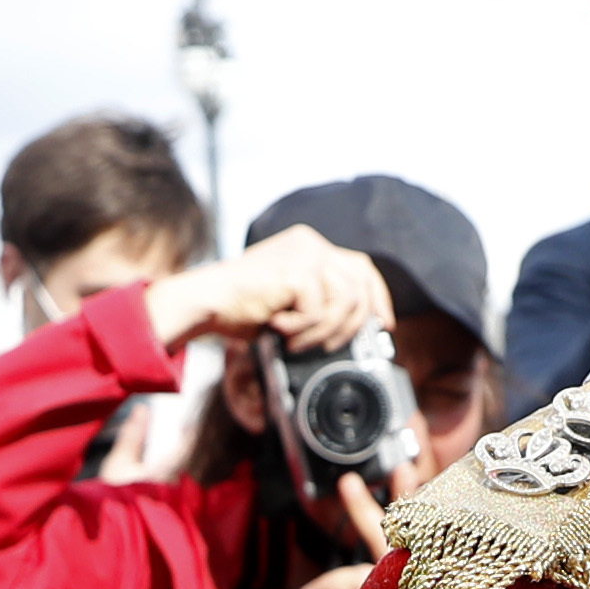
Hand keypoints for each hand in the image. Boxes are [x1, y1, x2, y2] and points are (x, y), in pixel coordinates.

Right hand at [144, 226, 392, 355]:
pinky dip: (301, 330)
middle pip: (361, 283)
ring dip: (322, 332)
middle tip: (332, 345)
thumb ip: (321, 303)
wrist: (207, 303)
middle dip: (354, 322)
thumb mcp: (291, 302)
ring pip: (346, 302)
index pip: (361, 267)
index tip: (383, 325)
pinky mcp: (297, 270)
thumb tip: (359, 328)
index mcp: (310, 247)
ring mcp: (306, 253)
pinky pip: (318, 312)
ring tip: (295, 339)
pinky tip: (277, 327)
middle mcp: (311, 243)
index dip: (378, 298)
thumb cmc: (241, 308)